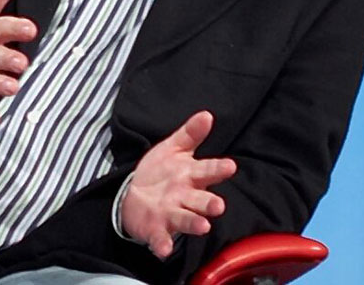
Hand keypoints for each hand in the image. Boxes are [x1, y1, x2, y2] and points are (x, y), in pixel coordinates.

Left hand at [121, 111, 236, 258]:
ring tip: (203, 227)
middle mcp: (185, 197)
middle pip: (200, 200)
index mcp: (190, 176)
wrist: (133, 194)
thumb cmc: (161, 172)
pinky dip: (162, 244)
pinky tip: (163, 249)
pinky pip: (160, 238)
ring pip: (185, 220)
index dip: (218, 169)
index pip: (207, 171)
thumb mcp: (173, 149)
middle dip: (209, 203)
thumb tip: (207, 114)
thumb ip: (190, 134)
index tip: (230, 166)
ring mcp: (171, 214)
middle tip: (218, 205)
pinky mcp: (156, 229)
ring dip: (194, 224)